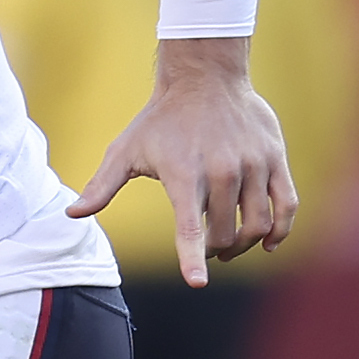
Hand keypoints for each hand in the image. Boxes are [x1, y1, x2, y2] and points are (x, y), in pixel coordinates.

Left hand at [68, 35, 296, 286]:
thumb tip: (71, 214)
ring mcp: (252, 165)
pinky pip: (287, 205)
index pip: (190, 226)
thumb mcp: (126, 150)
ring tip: (231, 246)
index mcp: (184, 175)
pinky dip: (280, 230)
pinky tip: (267, 242)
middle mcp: (221, 171)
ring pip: (258, 225)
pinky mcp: (275, 159)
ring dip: (244, 245)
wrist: (204, 76)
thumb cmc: (161, 119)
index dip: (192, 258)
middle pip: (225, 234)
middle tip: (206, 250)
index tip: (196, 283)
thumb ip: (102, 186)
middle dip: (214, 252)